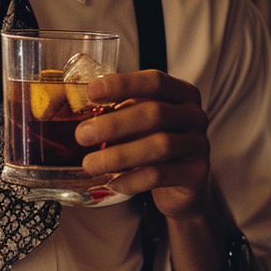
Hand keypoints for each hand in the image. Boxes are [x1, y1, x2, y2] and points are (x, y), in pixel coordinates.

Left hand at [75, 70, 211, 218]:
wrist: (180, 188)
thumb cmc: (151, 146)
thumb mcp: (137, 125)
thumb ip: (117, 112)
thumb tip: (71, 110)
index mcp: (181, 94)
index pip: (154, 81)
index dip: (123, 84)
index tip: (91, 92)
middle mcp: (194, 116)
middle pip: (155, 114)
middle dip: (114, 124)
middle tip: (82, 135)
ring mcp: (199, 145)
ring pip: (160, 146)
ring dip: (119, 155)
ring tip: (90, 164)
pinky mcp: (196, 174)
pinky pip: (162, 175)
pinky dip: (133, 179)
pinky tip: (112, 182)